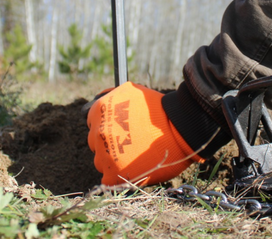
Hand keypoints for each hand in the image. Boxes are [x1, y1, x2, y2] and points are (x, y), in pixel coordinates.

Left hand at [86, 82, 203, 185]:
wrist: (179, 129)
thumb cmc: (159, 110)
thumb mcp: (132, 92)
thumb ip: (112, 96)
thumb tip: (100, 98)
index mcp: (99, 110)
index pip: (91, 120)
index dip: (106, 124)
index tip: (118, 128)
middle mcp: (97, 132)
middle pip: (95, 141)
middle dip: (110, 142)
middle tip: (130, 142)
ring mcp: (104, 155)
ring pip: (100, 160)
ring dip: (113, 159)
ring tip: (135, 156)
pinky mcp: (113, 174)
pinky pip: (107, 178)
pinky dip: (118, 176)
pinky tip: (133, 168)